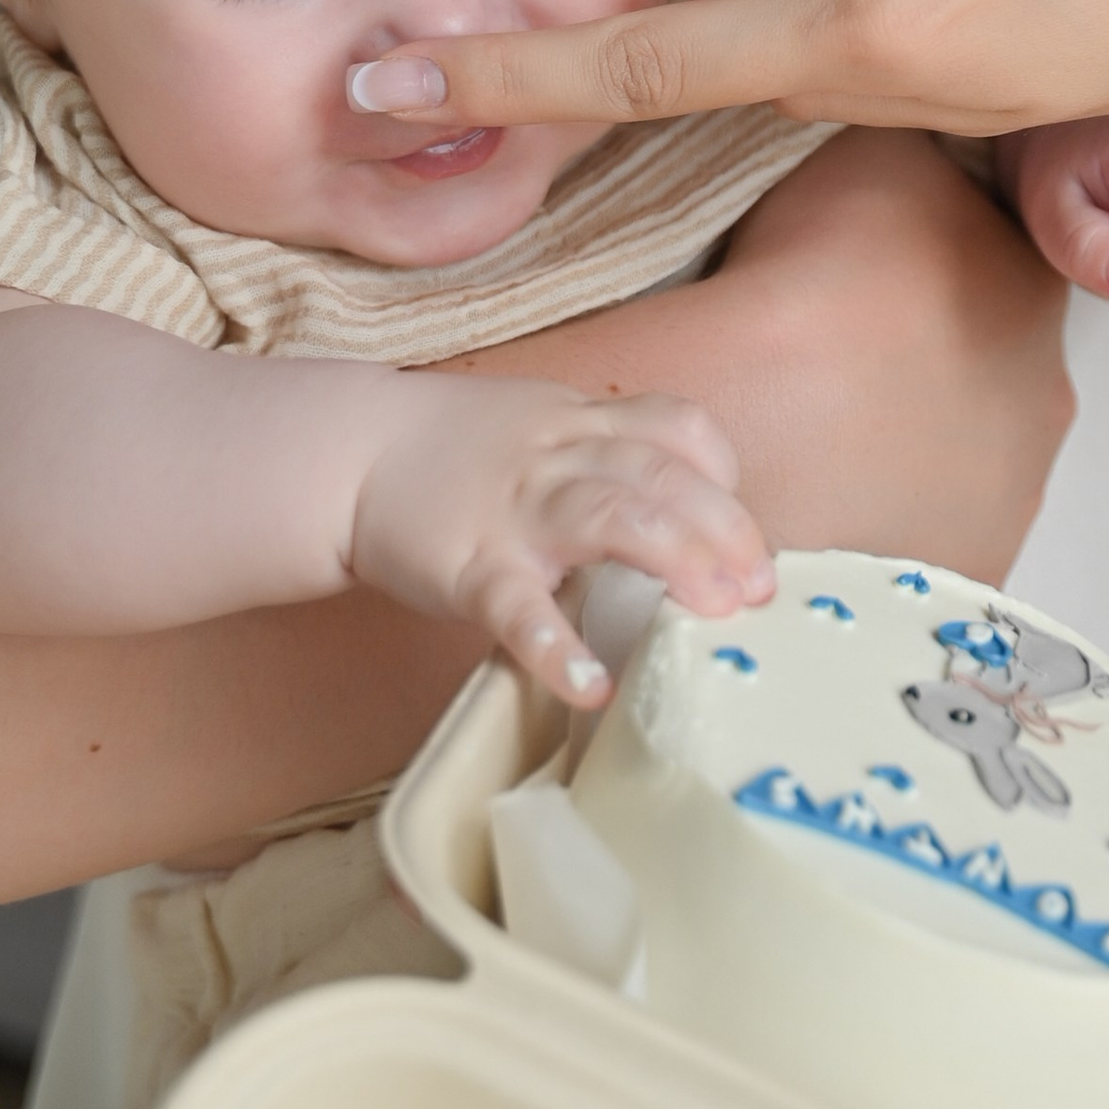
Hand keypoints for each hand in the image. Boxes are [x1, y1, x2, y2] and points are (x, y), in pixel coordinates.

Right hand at [347, 378, 772, 703]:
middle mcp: (559, 458)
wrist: (349, 454)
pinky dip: (556, 646)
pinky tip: (591, 684)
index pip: (674, 426)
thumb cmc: (457, 452)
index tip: (746, 532)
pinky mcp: (469, 566)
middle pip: (660, 474)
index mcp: (581, 425)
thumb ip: (605, 458)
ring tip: (714, 611)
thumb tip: (683, 518)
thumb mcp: (540, 424)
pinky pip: (518, 608)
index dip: (722, 473)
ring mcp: (516, 509)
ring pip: (608, 516)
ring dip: (673, 559)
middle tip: (760, 589)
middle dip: (722, 527)